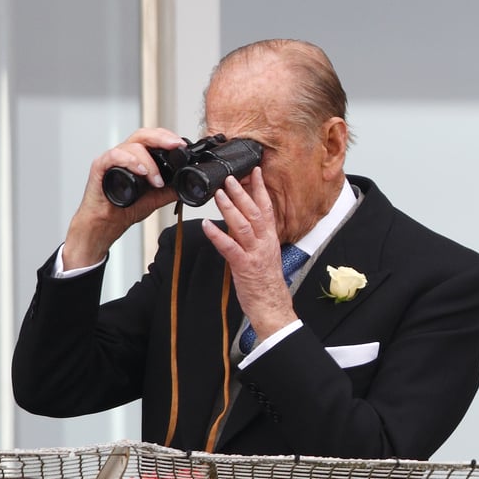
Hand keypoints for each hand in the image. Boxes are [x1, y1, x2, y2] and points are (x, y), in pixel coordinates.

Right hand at [63, 128, 185, 268]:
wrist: (105, 224)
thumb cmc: (123, 209)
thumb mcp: (155, 199)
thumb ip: (171, 190)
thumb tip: (188, 185)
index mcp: (138, 159)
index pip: (153, 138)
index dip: (168, 138)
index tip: (183, 145)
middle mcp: (125, 155)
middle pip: (143, 135)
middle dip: (162, 138)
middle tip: (176, 146)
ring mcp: (112, 159)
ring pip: (132, 146)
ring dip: (149, 162)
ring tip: (156, 181)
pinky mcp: (100, 167)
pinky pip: (114, 156)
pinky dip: (130, 161)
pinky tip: (141, 172)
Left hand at [202, 168, 297, 341]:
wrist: (272, 306)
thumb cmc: (266, 284)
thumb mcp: (265, 256)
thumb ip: (255, 238)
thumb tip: (242, 223)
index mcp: (270, 239)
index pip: (267, 208)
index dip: (260, 189)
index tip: (255, 172)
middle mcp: (264, 243)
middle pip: (254, 212)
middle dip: (242, 192)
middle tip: (230, 177)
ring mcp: (255, 254)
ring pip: (243, 225)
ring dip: (230, 208)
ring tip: (219, 193)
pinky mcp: (244, 266)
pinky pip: (230, 247)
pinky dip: (218, 235)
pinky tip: (207, 224)